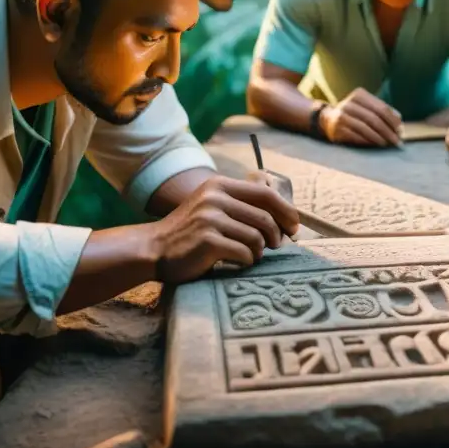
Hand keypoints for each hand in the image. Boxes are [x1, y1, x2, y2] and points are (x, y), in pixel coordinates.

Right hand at [149, 175, 298, 282]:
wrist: (153, 249)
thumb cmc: (190, 232)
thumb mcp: (212, 205)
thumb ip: (240, 202)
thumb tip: (284, 211)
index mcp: (219, 185)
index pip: (265, 194)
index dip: (286, 210)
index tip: (295, 226)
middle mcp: (215, 197)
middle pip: (265, 217)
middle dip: (276, 235)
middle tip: (275, 246)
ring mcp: (210, 218)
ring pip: (257, 237)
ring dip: (259, 251)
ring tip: (250, 255)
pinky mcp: (208, 241)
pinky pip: (244, 253)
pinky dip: (247, 261)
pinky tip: (237, 262)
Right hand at [320, 87, 402, 146]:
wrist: (329, 120)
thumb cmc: (355, 114)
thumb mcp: (366, 106)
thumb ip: (382, 110)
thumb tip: (399, 120)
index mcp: (359, 95)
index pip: (381, 108)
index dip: (393, 120)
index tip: (401, 130)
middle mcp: (349, 104)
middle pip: (375, 118)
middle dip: (388, 131)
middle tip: (397, 140)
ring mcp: (342, 116)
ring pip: (366, 128)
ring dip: (380, 138)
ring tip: (388, 143)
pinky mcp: (338, 130)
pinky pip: (358, 136)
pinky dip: (369, 141)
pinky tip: (376, 145)